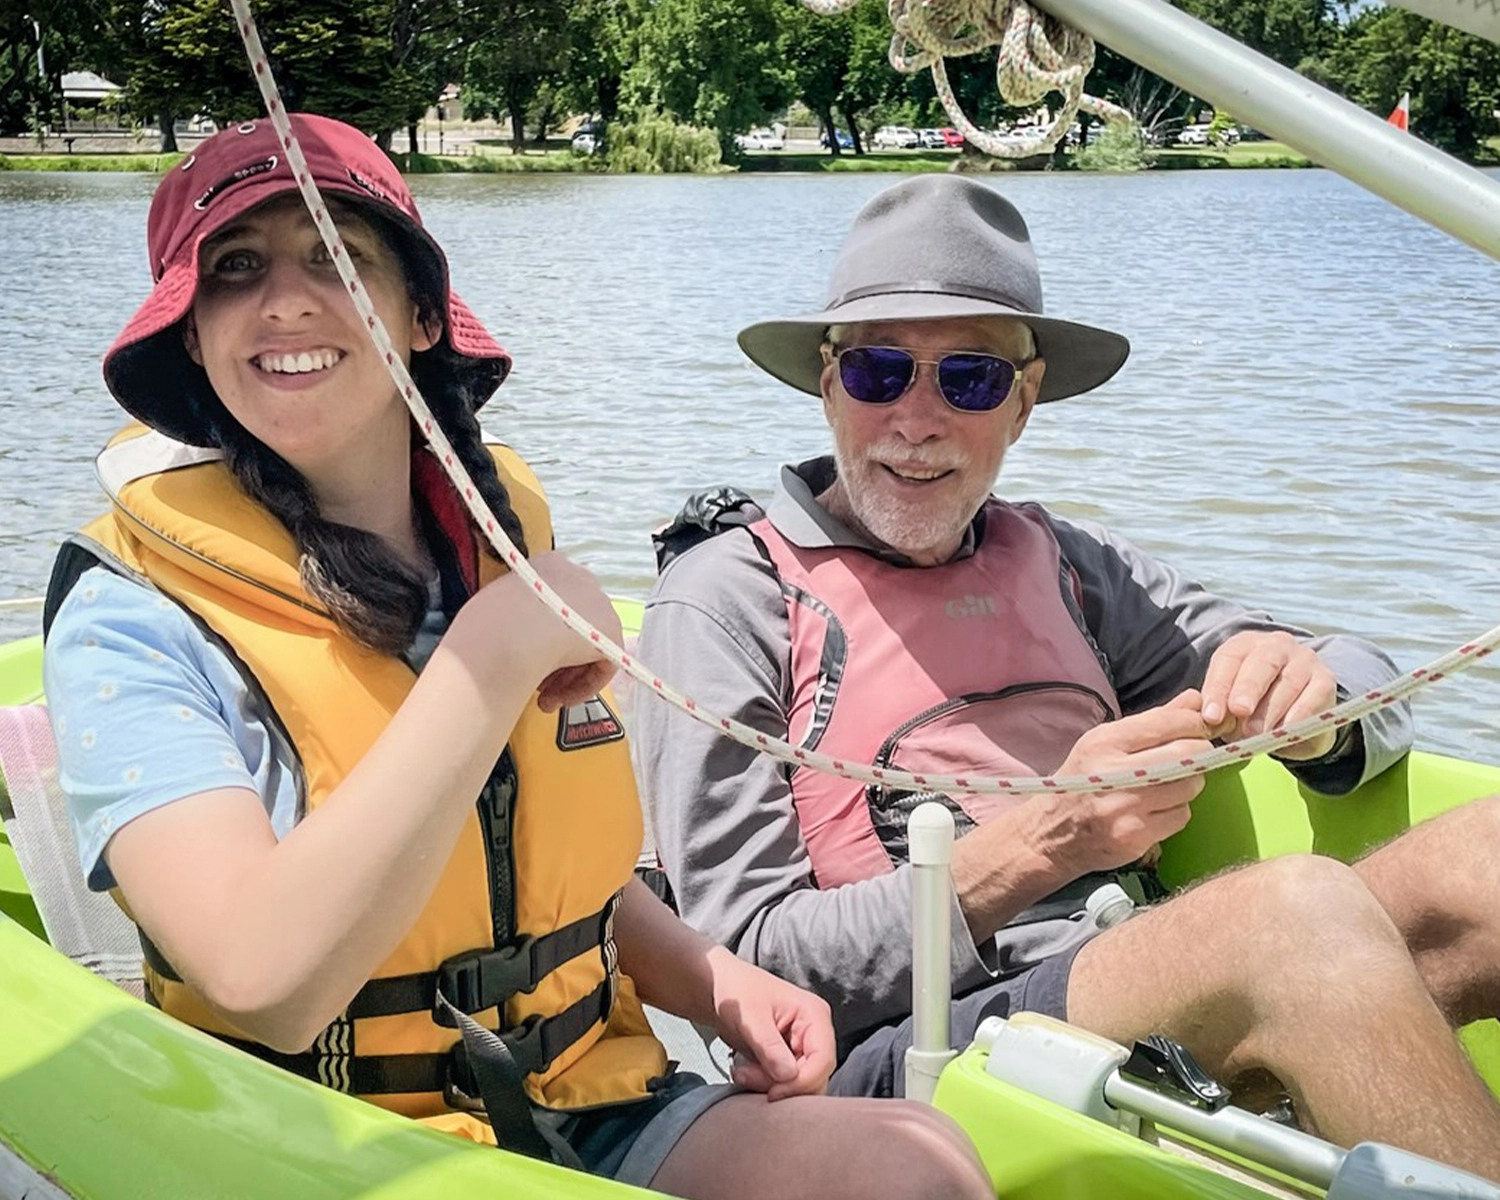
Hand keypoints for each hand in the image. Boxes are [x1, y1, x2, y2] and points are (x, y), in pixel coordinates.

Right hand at [454, 551, 619, 705]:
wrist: (510, 631)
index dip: (539, 636)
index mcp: (550, 566)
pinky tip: (558, 698)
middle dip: (554, 660)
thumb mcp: (493, 608)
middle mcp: (579, 577)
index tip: (525, 657)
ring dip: (565, 677)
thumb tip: (514, 638)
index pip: (553, 602)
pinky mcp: (612, 631)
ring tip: (544, 699)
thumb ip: (513, 617)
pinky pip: (601, 665)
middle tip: (536, 684)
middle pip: (573, 626)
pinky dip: (582, 686)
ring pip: (587, 647)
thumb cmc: (489, 620)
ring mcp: (600, 603)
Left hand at [705, 946, 834, 1100]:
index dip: (801, 1082)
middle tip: (748, 1078)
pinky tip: (748, 1075)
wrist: (721, 988)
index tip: (772, 1092)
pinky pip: (789, 1083)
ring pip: (802, 1084)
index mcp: (815, 1014)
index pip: (823, 1059)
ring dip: (773, 1087)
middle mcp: (816, 1032)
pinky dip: (769, 1085)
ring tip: (744, 1074)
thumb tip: (788, 1075)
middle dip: (783, 1086)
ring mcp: (805, 1046)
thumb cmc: (736, 990)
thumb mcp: (749, 1015)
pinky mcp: (791, 1057)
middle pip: (815, 1076)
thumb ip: (768, 1045)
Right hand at [1043, 692, 1215, 876]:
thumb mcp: (1104, 743)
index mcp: (1103, 743)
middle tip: (1190, 756)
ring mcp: (1125, 808)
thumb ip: (1152, 721)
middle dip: (1198, 752)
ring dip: (1187, 783)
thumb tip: (1195, 699)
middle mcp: (1113, 773)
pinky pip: (1181, 816)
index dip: (1194, 723)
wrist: (1049, 834)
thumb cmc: (1081, 781)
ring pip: (1190, 786)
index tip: (1198, 727)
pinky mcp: (1135, 837)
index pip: (1166, 722)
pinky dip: (1176, 811)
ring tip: (1167, 785)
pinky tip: (1156, 810)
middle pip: (1187, 753)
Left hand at [1200, 631, 1337, 759]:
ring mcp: (1304, 659)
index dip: (1218, 687)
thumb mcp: (1230, 707)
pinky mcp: (1326, 679)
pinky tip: (1285, 731)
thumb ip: (1220, 710)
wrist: (1293, 722)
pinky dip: (1298, 715)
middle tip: (1238, 712)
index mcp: (1244, 645)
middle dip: (1247, 688)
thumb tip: (1210, 720)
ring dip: (1271, 709)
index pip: (1229, 659)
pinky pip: (1313, 696)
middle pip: (1261, 663)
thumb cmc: (1252, 708)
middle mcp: (1276, 645)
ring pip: (1288, 681)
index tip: (1211, 716)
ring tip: (1256, 733)